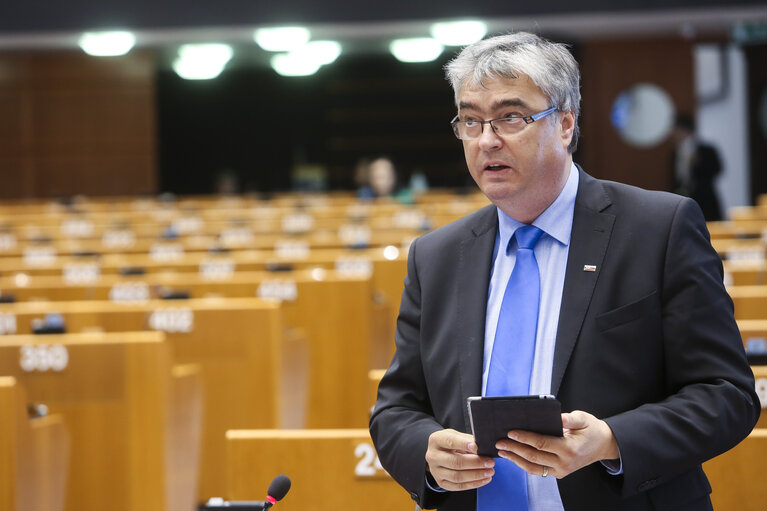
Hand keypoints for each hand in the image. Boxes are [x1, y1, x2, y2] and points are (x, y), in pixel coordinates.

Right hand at [425, 429, 495, 490]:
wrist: (438, 452)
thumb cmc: (450, 442)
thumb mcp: (456, 435)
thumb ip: (467, 439)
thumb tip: (482, 447)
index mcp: (436, 440)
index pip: (450, 442)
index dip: (464, 444)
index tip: (478, 447)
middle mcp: (433, 456)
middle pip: (455, 462)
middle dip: (475, 463)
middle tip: (490, 462)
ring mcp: (435, 471)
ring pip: (457, 477)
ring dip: (476, 475)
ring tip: (489, 472)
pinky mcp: (441, 482)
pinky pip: (458, 486)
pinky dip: (473, 484)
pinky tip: (484, 479)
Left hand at [495, 410, 619, 478]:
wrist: (603, 445)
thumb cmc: (591, 429)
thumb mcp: (583, 419)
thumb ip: (570, 419)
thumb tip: (558, 417)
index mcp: (569, 449)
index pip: (541, 444)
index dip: (524, 438)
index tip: (510, 432)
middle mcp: (565, 463)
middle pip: (534, 457)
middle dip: (514, 449)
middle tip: (499, 442)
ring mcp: (562, 470)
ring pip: (534, 468)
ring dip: (516, 460)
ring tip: (502, 451)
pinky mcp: (559, 473)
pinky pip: (539, 470)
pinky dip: (524, 464)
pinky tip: (514, 456)